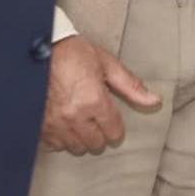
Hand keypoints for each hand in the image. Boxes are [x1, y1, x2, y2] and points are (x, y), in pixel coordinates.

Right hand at [41, 36, 160, 154]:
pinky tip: (63, 124)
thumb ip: (131, 86)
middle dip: (99, 133)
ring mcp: (55, 122)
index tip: (110, 118)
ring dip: (80, 137)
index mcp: (94, 100)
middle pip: (95, 143)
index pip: (114, 132)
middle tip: (95, 118)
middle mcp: (75, 116)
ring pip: (75, 147)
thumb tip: (155, 101)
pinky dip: (60, 138)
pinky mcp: (40, 125)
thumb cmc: (74, 53)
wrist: (40, 48)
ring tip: (78, 120)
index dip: (115, 125)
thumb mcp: (107, 64)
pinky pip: (54, 145)